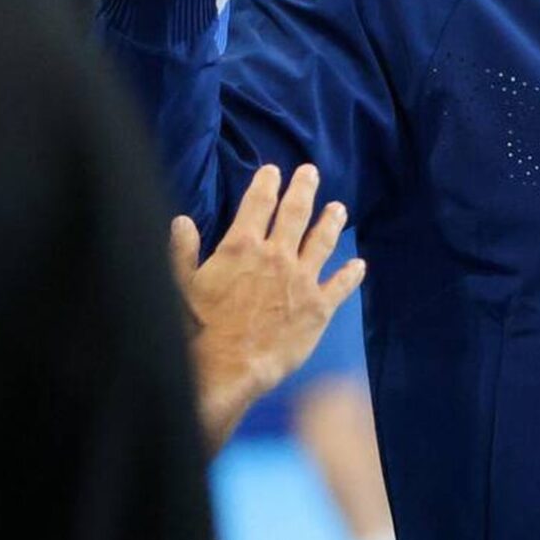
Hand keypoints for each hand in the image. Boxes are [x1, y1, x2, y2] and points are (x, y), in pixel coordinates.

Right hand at [173, 165, 364, 454]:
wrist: (226, 368)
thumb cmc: (198, 328)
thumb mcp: (180, 285)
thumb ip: (182, 251)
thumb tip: (181, 221)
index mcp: (242, 245)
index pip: (258, 203)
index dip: (266, 184)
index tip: (273, 171)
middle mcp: (277, 255)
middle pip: (295, 213)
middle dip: (304, 189)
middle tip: (311, 172)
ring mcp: (302, 280)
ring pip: (323, 241)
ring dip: (331, 222)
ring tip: (339, 209)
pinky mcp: (318, 308)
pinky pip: (340, 285)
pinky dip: (351, 274)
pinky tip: (359, 265)